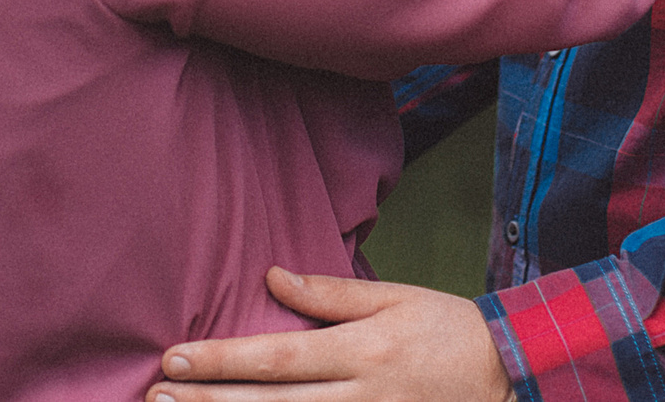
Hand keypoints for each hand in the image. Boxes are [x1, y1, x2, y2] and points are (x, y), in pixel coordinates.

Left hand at [148, 268, 507, 401]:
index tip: (176, 358)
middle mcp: (359, 397)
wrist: (509, 377)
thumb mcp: (395, 298)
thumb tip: (273, 275)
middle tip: (156, 398)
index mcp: (361, 350)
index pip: (277, 358)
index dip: (223, 361)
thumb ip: (331, 293)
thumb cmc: (447, 332)